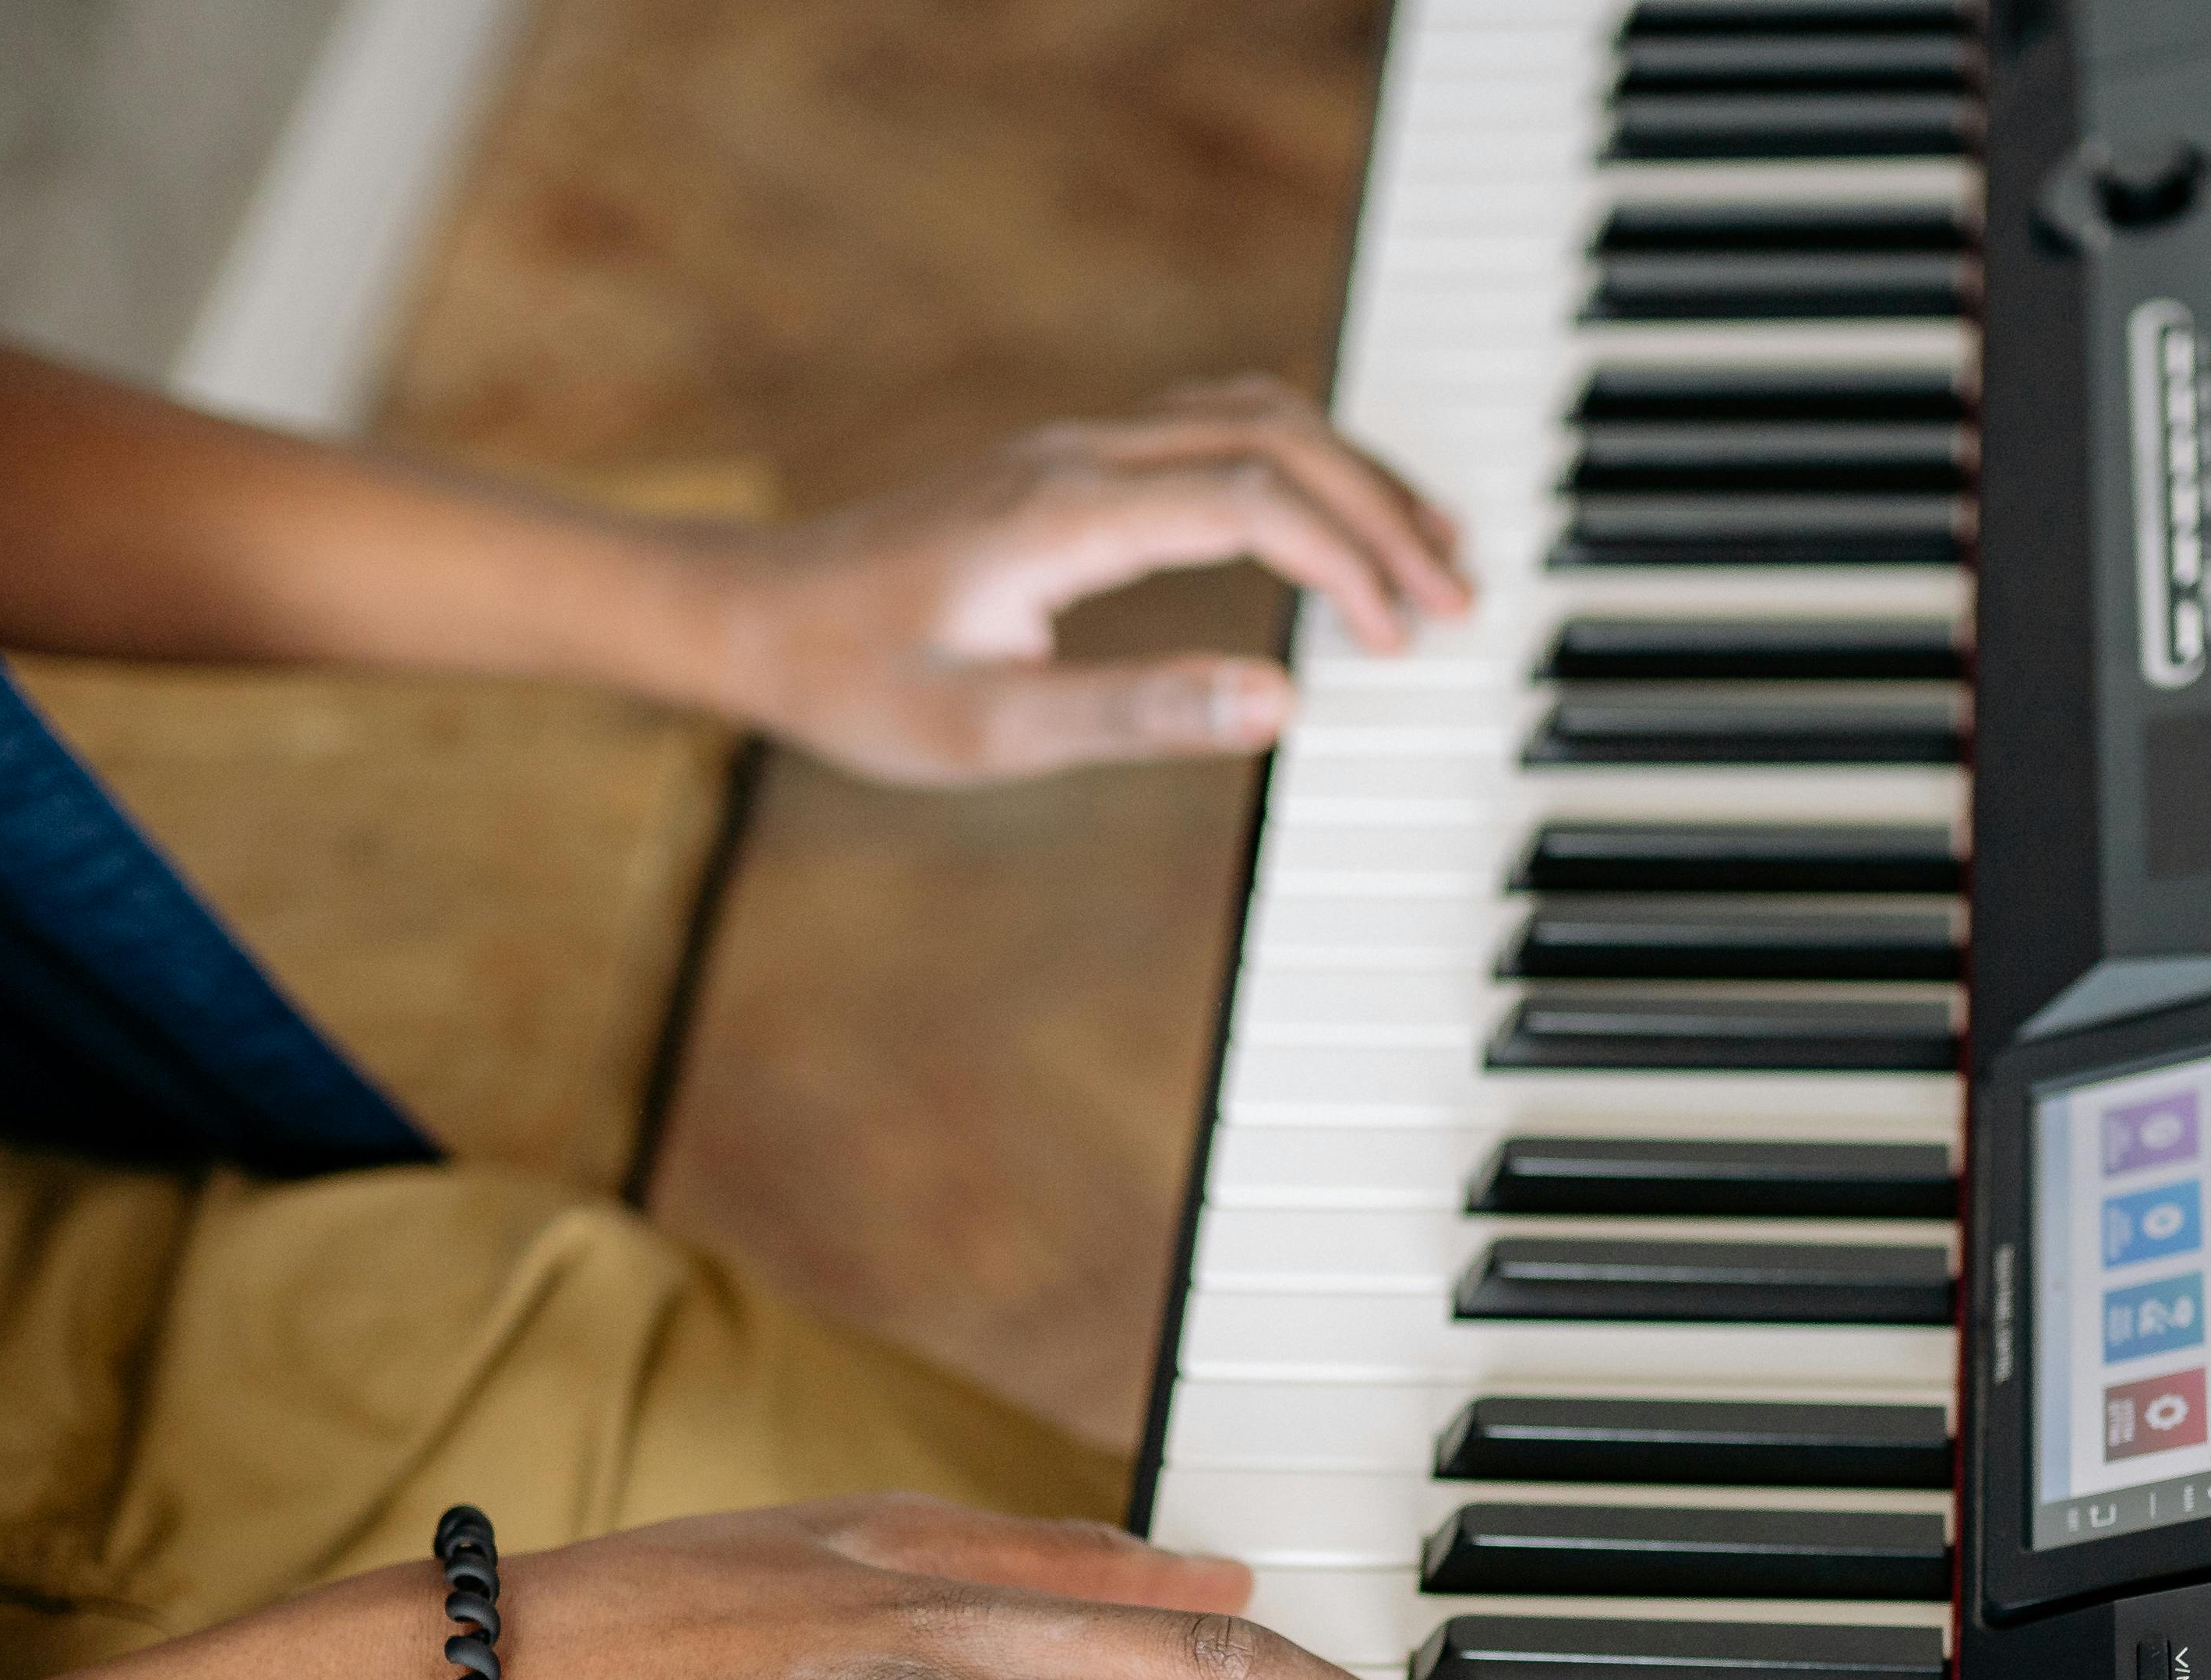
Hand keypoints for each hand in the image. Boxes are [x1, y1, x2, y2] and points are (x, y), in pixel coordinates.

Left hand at [700, 377, 1473, 782]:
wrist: (753, 619)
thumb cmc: (856, 683)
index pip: (1253, 501)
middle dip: (1382, 512)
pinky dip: (1296, 463)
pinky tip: (1328, 516)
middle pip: (1276, 437)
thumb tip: (1279, 702)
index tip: (1402, 636)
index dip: (1348, 560)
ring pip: (1252, 416)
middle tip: (1457, 597)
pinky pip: (1212, 427)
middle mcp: (1079, 458)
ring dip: (1352, 474)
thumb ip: (1138, 713)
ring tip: (1428, 549)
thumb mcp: (990, 732)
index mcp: (1065, 516)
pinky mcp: (1069, 465)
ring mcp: (1075, 450)